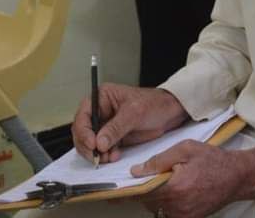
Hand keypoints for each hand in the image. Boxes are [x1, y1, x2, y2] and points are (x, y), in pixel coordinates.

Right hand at [72, 84, 187, 164]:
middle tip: (96, 156)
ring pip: (90, 142)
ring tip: (108, 157)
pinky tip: (114, 156)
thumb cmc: (155, 104)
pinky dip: (105, 155)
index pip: (83, 115)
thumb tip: (99, 142)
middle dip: (88, 145)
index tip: (91, 144)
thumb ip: (116, 128)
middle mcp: (100, 110)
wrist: (171, 113)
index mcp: (101, 97)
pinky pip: (102, 149)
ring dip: (96, 153)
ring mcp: (106, 125)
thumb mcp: (135, 113)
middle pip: (83, 131)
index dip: (83, 131)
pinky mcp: (113, 137)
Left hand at [133, 141, 248, 217]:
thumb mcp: (186, 149)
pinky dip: (169, 202)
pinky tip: (181, 190)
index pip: (141, 192)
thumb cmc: (214, 160)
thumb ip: (159, 160)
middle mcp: (177, 206)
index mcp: (174, 188)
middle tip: (157, 176)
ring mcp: (183, 215)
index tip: (110, 194)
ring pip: (158, 208)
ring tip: (173, 181)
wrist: (238, 176)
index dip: (126, 191)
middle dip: (147, 189)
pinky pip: (169, 212)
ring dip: (158, 196)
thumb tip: (136, 171)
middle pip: (148, 201)